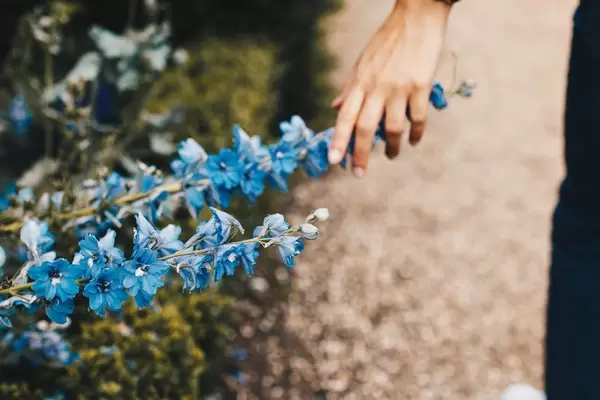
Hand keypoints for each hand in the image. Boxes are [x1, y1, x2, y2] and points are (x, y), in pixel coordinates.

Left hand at [328, 0, 451, 177]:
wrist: (417, 17)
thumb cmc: (387, 41)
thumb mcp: (361, 62)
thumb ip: (349, 88)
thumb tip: (334, 108)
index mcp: (360, 82)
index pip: (345, 117)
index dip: (338, 141)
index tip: (334, 161)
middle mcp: (376, 87)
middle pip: (365, 128)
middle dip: (361, 155)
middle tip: (358, 173)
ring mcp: (399, 88)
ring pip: (393, 128)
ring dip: (392, 147)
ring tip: (392, 156)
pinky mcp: (421, 86)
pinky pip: (418, 118)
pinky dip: (416, 134)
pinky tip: (413, 141)